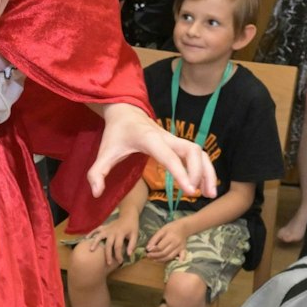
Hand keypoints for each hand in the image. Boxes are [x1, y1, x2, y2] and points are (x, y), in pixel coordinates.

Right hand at [85, 213, 142, 266]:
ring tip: (92, 250)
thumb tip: (129, 254)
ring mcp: (107, 229)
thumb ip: (132, 244)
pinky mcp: (104, 226)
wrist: (128, 215)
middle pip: (108, 244)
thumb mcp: (135, 235)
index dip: (118, 255)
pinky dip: (91, 233)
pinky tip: (86, 238)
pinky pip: (96, 230)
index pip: (118, 246)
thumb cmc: (132, 226)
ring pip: (99, 236)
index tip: (120, 261)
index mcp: (120, 234)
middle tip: (108, 263)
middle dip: (108, 255)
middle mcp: (112, 232)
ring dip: (95, 243)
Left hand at [88, 104, 217, 199]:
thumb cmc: (116, 133)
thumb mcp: (103, 152)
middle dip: (200, 172)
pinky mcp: (177, 143)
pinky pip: (196, 154)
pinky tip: (204, 185)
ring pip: (198, 151)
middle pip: (192, 150)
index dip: (181, 172)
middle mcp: (166, 137)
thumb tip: (96, 193)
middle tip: (200, 194)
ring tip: (210, 193)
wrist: (125, 112)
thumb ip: (97, 173)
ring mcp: (174, 139)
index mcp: (149, 139)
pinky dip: (204, 168)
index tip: (189, 190)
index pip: (169, 156)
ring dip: (207, 171)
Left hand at [145, 218, 190, 263]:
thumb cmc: (170, 228)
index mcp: (170, 237)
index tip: (147, 251)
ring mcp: (180, 247)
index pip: (160, 247)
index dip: (153, 251)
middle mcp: (176, 243)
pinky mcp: (184, 250)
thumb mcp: (161, 231)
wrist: (183, 227)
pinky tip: (173, 263)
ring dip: (161, 260)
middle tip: (148, 256)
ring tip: (154, 260)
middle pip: (164, 253)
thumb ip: (154, 239)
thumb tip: (148, 248)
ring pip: (170, 257)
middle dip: (155, 256)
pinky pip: (182, 256)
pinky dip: (179, 260)